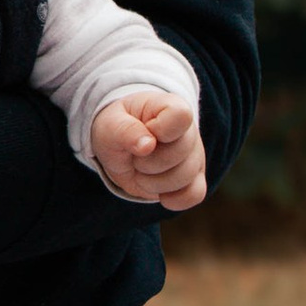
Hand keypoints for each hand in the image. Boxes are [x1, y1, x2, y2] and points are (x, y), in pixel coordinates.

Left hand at [91, 91, 206, 209]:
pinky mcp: (195, 179)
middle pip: (180, 154)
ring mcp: (195, 156)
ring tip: (141, 170)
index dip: (159, 130)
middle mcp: (189, 131)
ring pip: (186, 178)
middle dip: (147, 162)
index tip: (143, 131)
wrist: (121, 146)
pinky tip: (157, 191)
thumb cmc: (117, 129)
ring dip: (153, 182)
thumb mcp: (110, 125)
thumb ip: (125, 131)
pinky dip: (172, 199)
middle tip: (135, 155)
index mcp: (170, 107)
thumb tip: (147, 145)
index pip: (180, 116)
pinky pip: (194, 195)